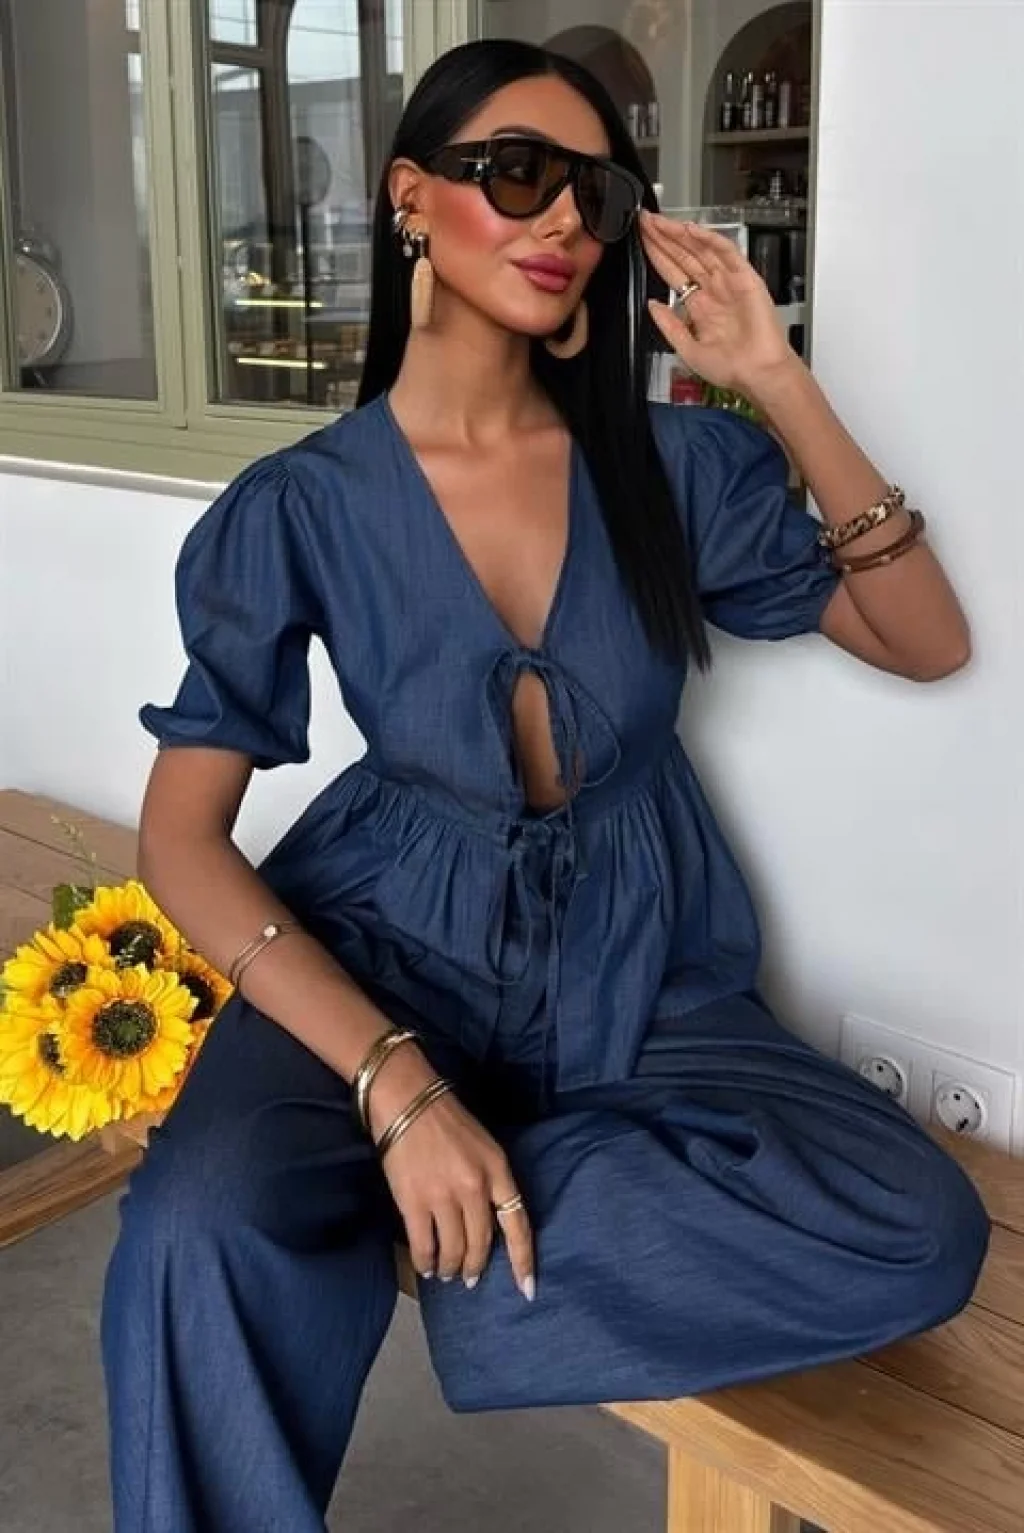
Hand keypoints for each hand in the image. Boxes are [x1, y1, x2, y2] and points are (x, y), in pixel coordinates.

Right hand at [369, 1047, 535, 1300]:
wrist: (406, 1099)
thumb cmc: (445, 1119)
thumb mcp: (483, 1146)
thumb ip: (489, 1181)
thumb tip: (486, 1220)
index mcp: (497, 1169)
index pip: (517, 1224)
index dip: (523, 1260)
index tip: (527, 1288)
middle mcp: (475, 1187)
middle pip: (482, 1243)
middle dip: (476, 1266)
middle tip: (469, 1278)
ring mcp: (444, 1196)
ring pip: (454, 1249)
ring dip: (451, 1267)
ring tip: (446, 1272)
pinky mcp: (414, 1202)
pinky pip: (424, 1246)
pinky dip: (425, 1261)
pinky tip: (425, 1265)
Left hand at [641, 211, 796, 394]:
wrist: (759, 374)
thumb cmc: (732, 367)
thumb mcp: (688, 349)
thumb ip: (669, 326)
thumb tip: (652, 306)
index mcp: (700, 305)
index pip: (674, 272)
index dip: (657, 254)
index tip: (642, 240)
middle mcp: (714, 290)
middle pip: (684, 256)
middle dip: (664, 238)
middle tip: (645, 221)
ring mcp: (729, 282)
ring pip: (701, 249)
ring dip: (680, 234)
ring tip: (659, 222)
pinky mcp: (746, 278)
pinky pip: (727, 252)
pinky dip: (710, 239)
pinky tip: (691, 230)